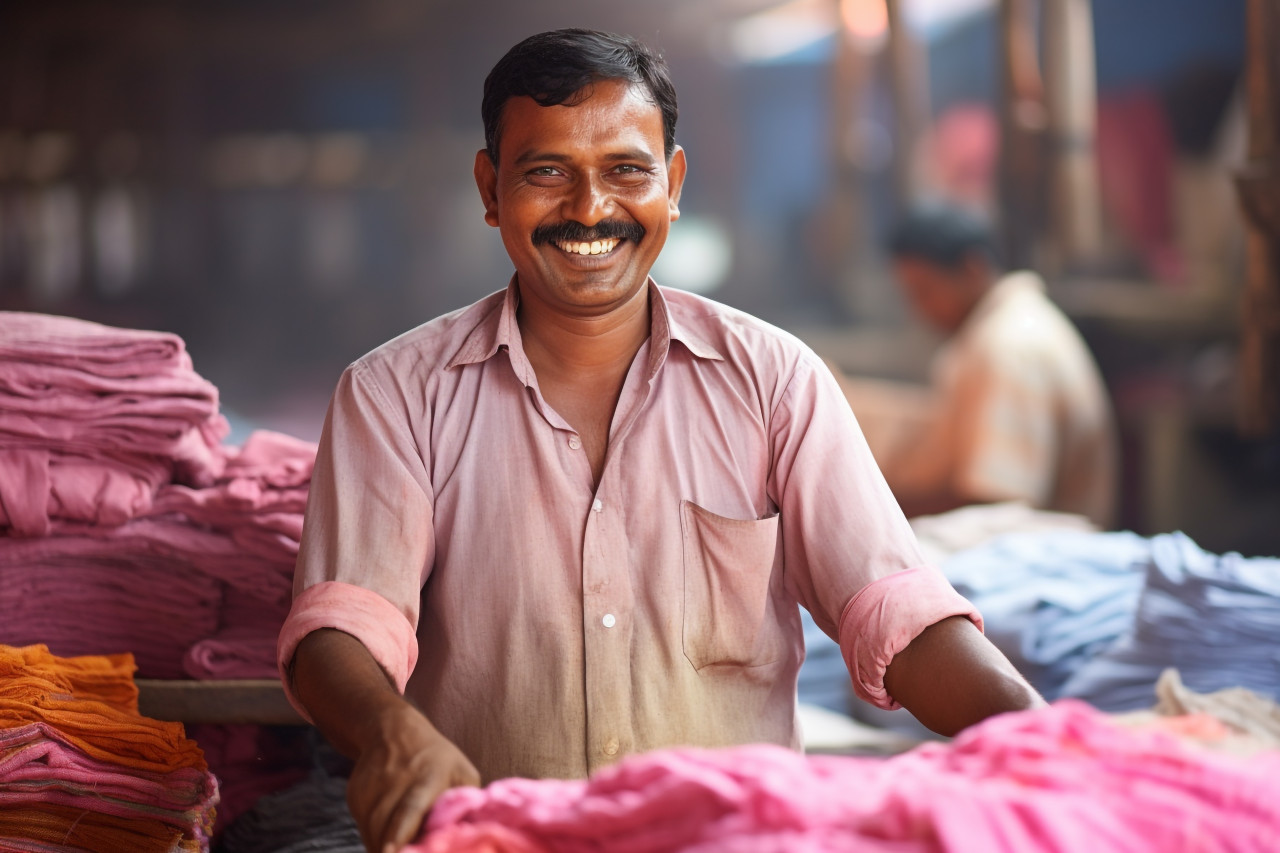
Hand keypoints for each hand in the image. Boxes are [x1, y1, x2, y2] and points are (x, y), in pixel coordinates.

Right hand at [345, 700, 480, 852]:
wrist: (393, 731)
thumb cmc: (436, 759)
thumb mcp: (462, 772)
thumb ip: (466, 804)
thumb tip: (468, 836)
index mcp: (428, 778)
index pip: (410, 809)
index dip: (399, 833)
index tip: (390, 851)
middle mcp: (395, 782)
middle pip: (385, 826)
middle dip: (388, 849)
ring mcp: (372, 789)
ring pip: (371, 830)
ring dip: (382, 847)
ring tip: (398, 850)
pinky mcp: (356, 796)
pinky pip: (363, 826)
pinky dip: (374, 837)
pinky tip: (387, 838)